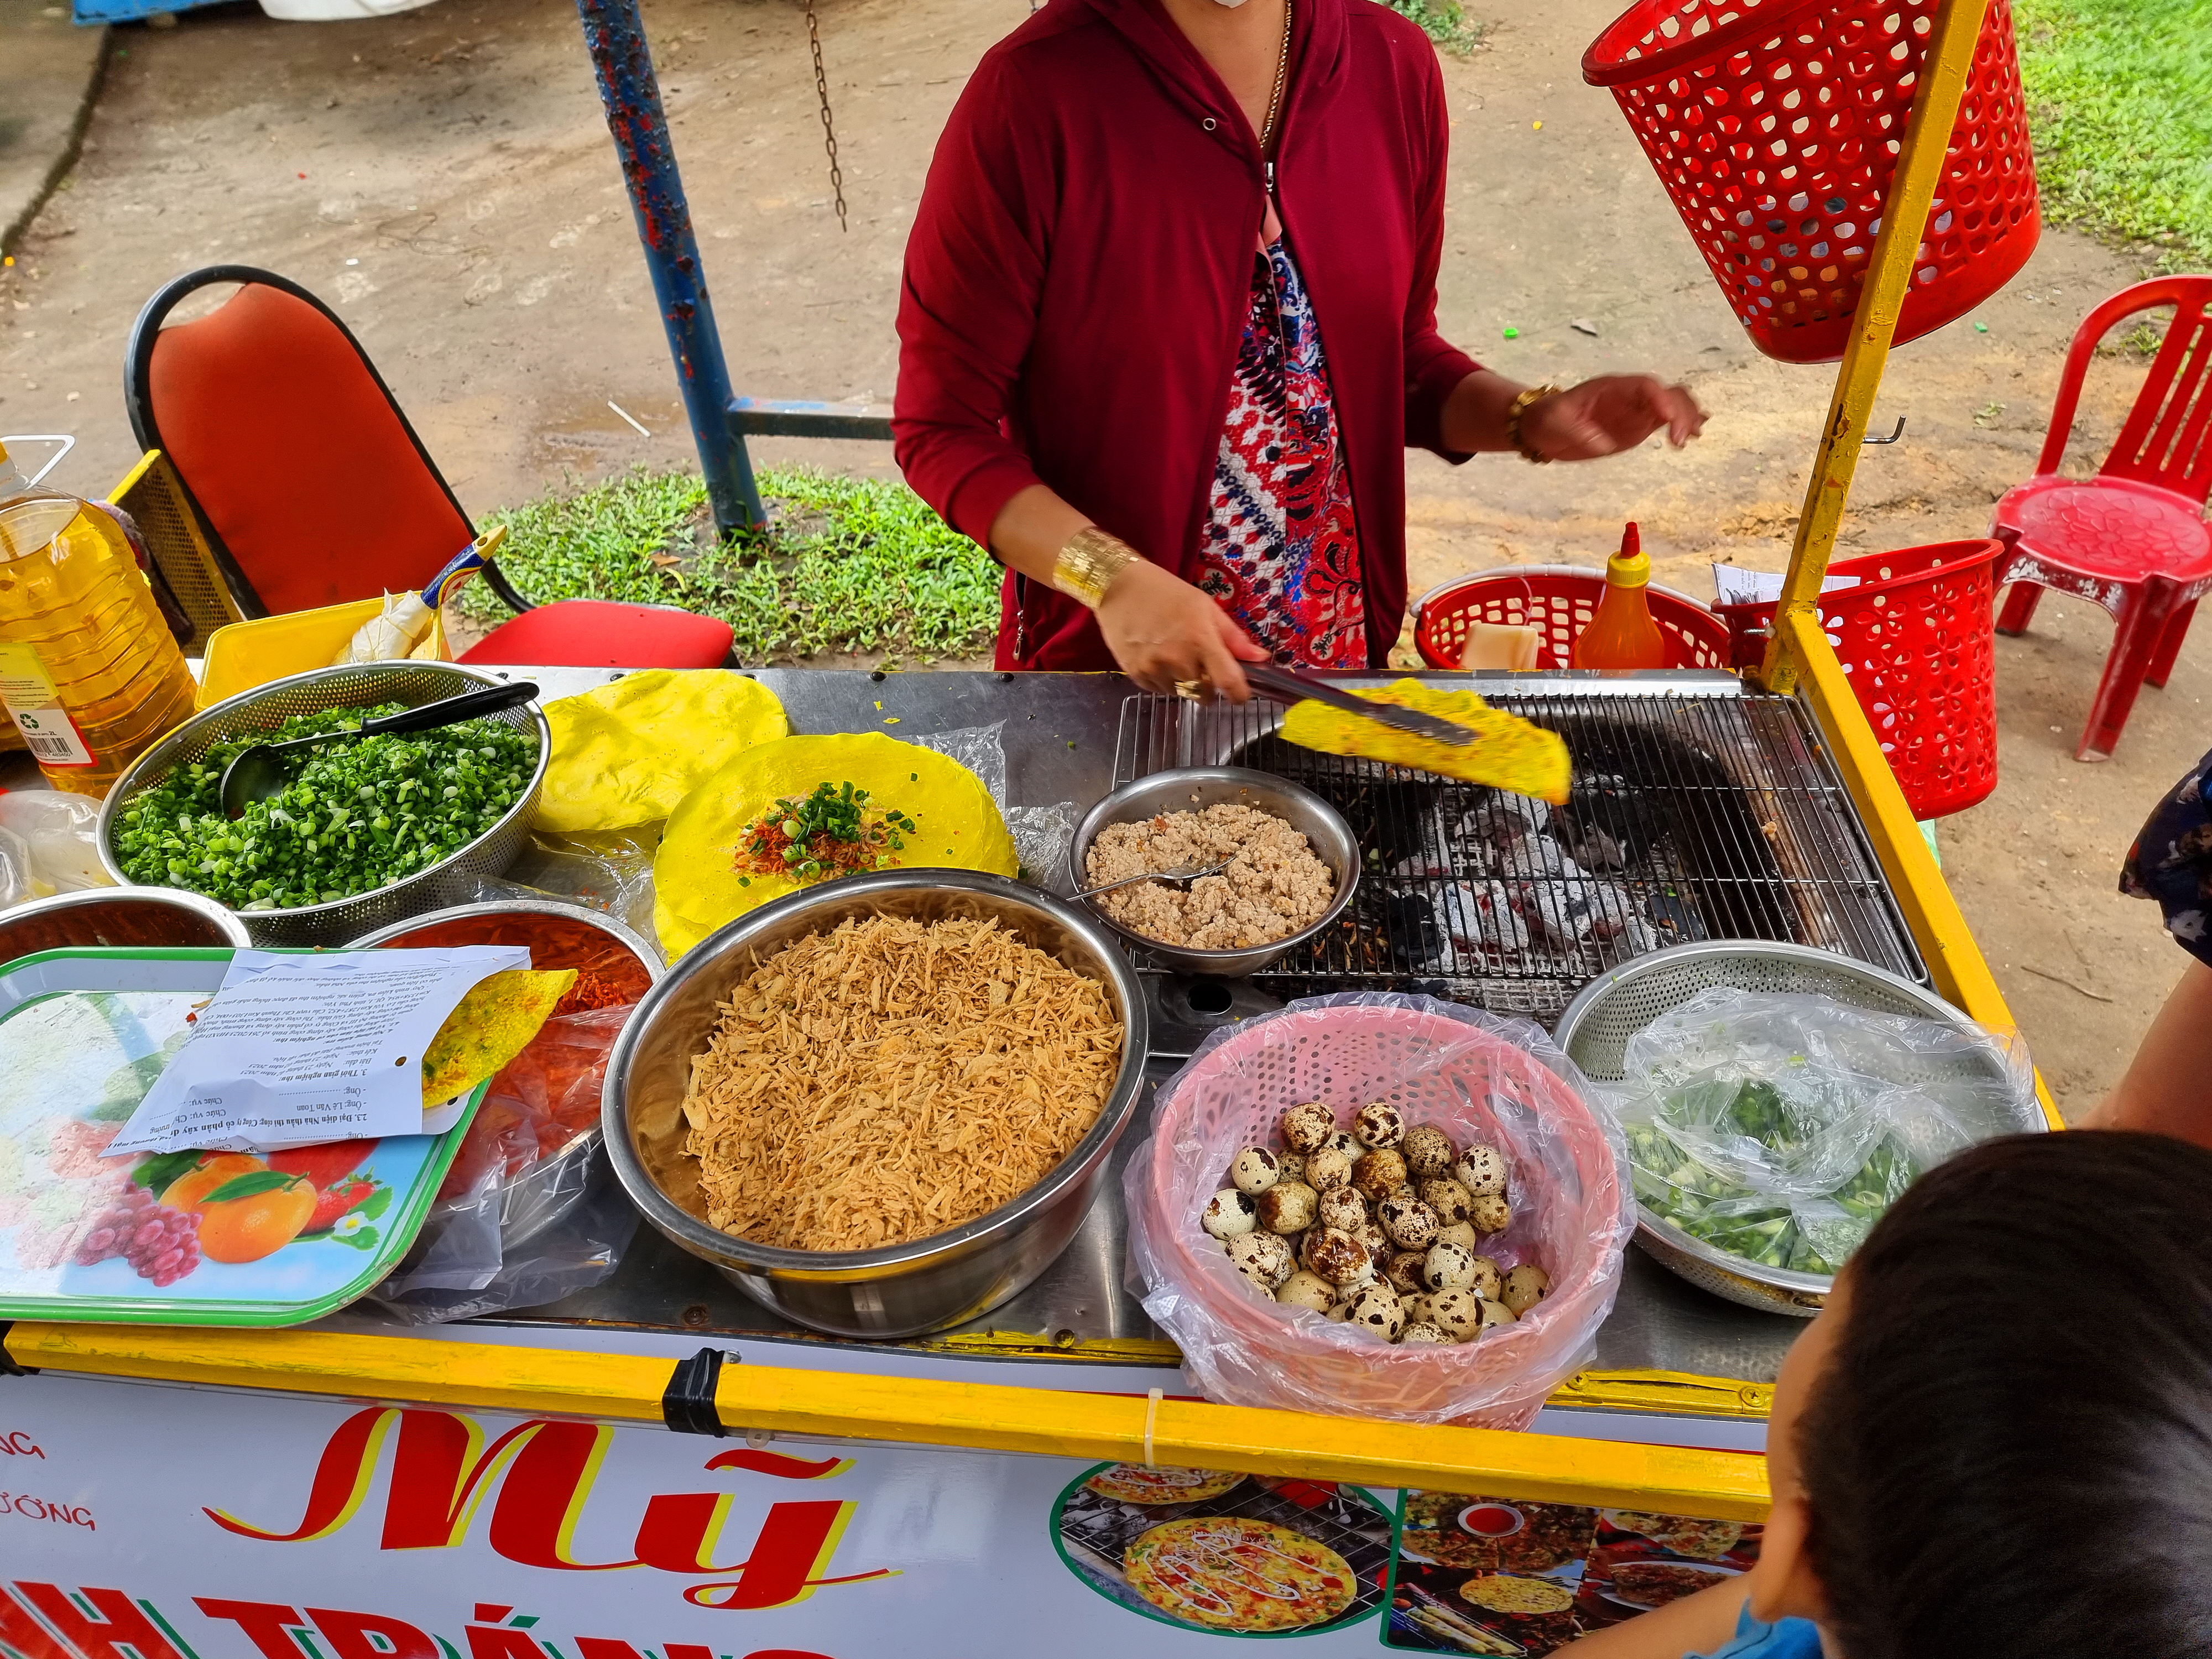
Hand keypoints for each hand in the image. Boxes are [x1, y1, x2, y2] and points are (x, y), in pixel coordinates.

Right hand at [1094, 560, 1269, 700]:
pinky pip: (1159, 690)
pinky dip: (1164, 681)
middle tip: (1203, 667)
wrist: (1119, 588)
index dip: (1239, 695)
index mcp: (1201, 640)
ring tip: (1175, 657)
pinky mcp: (1136, 675)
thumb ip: (1233, 637)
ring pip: (1181, 694)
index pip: (1228, 683)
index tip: (1239, 694)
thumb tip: (1261, 658)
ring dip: (1184, 684)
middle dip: (1209, 687)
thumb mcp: (1206, 607)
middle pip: (1205, 695)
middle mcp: (1178, 660)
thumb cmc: (1167, 593)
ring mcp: (1155, 670)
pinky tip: (1158, 658)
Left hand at [1522, 374, 1706, 460]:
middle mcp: (1630, 396)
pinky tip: (1694, 436)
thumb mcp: (1556, 424)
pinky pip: (1667, 420)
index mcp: (1612, 388)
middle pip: (1667, 394)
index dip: (1661, 399)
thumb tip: (1604, 445)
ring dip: (1687, 417)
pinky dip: (1683, 424)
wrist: (1544, 427)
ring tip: (1690, 438)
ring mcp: (1637, 410)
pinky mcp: (1639, 425)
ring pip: (1674, 404)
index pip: (1645, 386)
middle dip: (1680, 412)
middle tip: (1679, 441)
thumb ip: (1578, 432)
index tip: (1668, 419)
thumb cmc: (1549, 419)